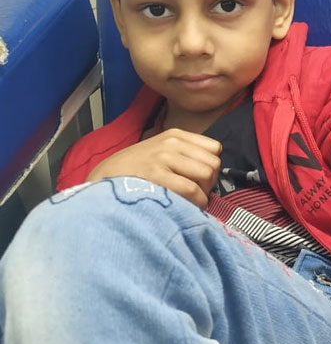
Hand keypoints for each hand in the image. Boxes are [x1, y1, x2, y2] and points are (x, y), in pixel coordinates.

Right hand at [87, 128, 221, 208]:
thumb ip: (185, 156)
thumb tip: (213, 171)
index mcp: (175, 136)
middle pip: (213, 163)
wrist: (102, 181)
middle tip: (195, 192)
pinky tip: (187, 207)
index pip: (214, 149)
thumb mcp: (159, 152)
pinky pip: (193, 190)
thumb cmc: (134, 171)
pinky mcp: (157, 175)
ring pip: (207, 175)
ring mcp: (163, 158)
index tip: (199, 179)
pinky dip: (196, 202)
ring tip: (190, 201)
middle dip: (209, 182)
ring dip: (203, 193)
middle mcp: (171, 143)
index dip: (210, 166)